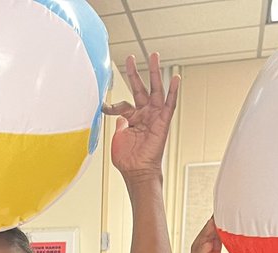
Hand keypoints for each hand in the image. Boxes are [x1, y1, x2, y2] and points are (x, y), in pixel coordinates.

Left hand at [105, 53, 179, 181]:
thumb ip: (119, 124)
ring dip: (154, 72)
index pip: (122, 104)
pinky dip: (173, 91)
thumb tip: (118, 115)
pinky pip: (170, 103)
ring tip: (153, 55)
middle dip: (134, 73)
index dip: (112, 105)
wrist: (137, 171)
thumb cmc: (127, 160)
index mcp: (131, 118)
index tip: (102, 106)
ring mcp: (154, 116)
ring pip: (155, 89)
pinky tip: (175, 78)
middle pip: (139, 88)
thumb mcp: (118, 137)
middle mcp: (144, 114)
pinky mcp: (164, 121)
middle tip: (130, 57)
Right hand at [178, 217, 247, 252]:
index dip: (223, 226)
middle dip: (214, 223)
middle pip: (208, 236)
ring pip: (201, 243)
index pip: (217, 238)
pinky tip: (208, 243)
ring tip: (214, 220)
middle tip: (224, 209)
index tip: (233, 213)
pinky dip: (202, 250)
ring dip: (207, 232)